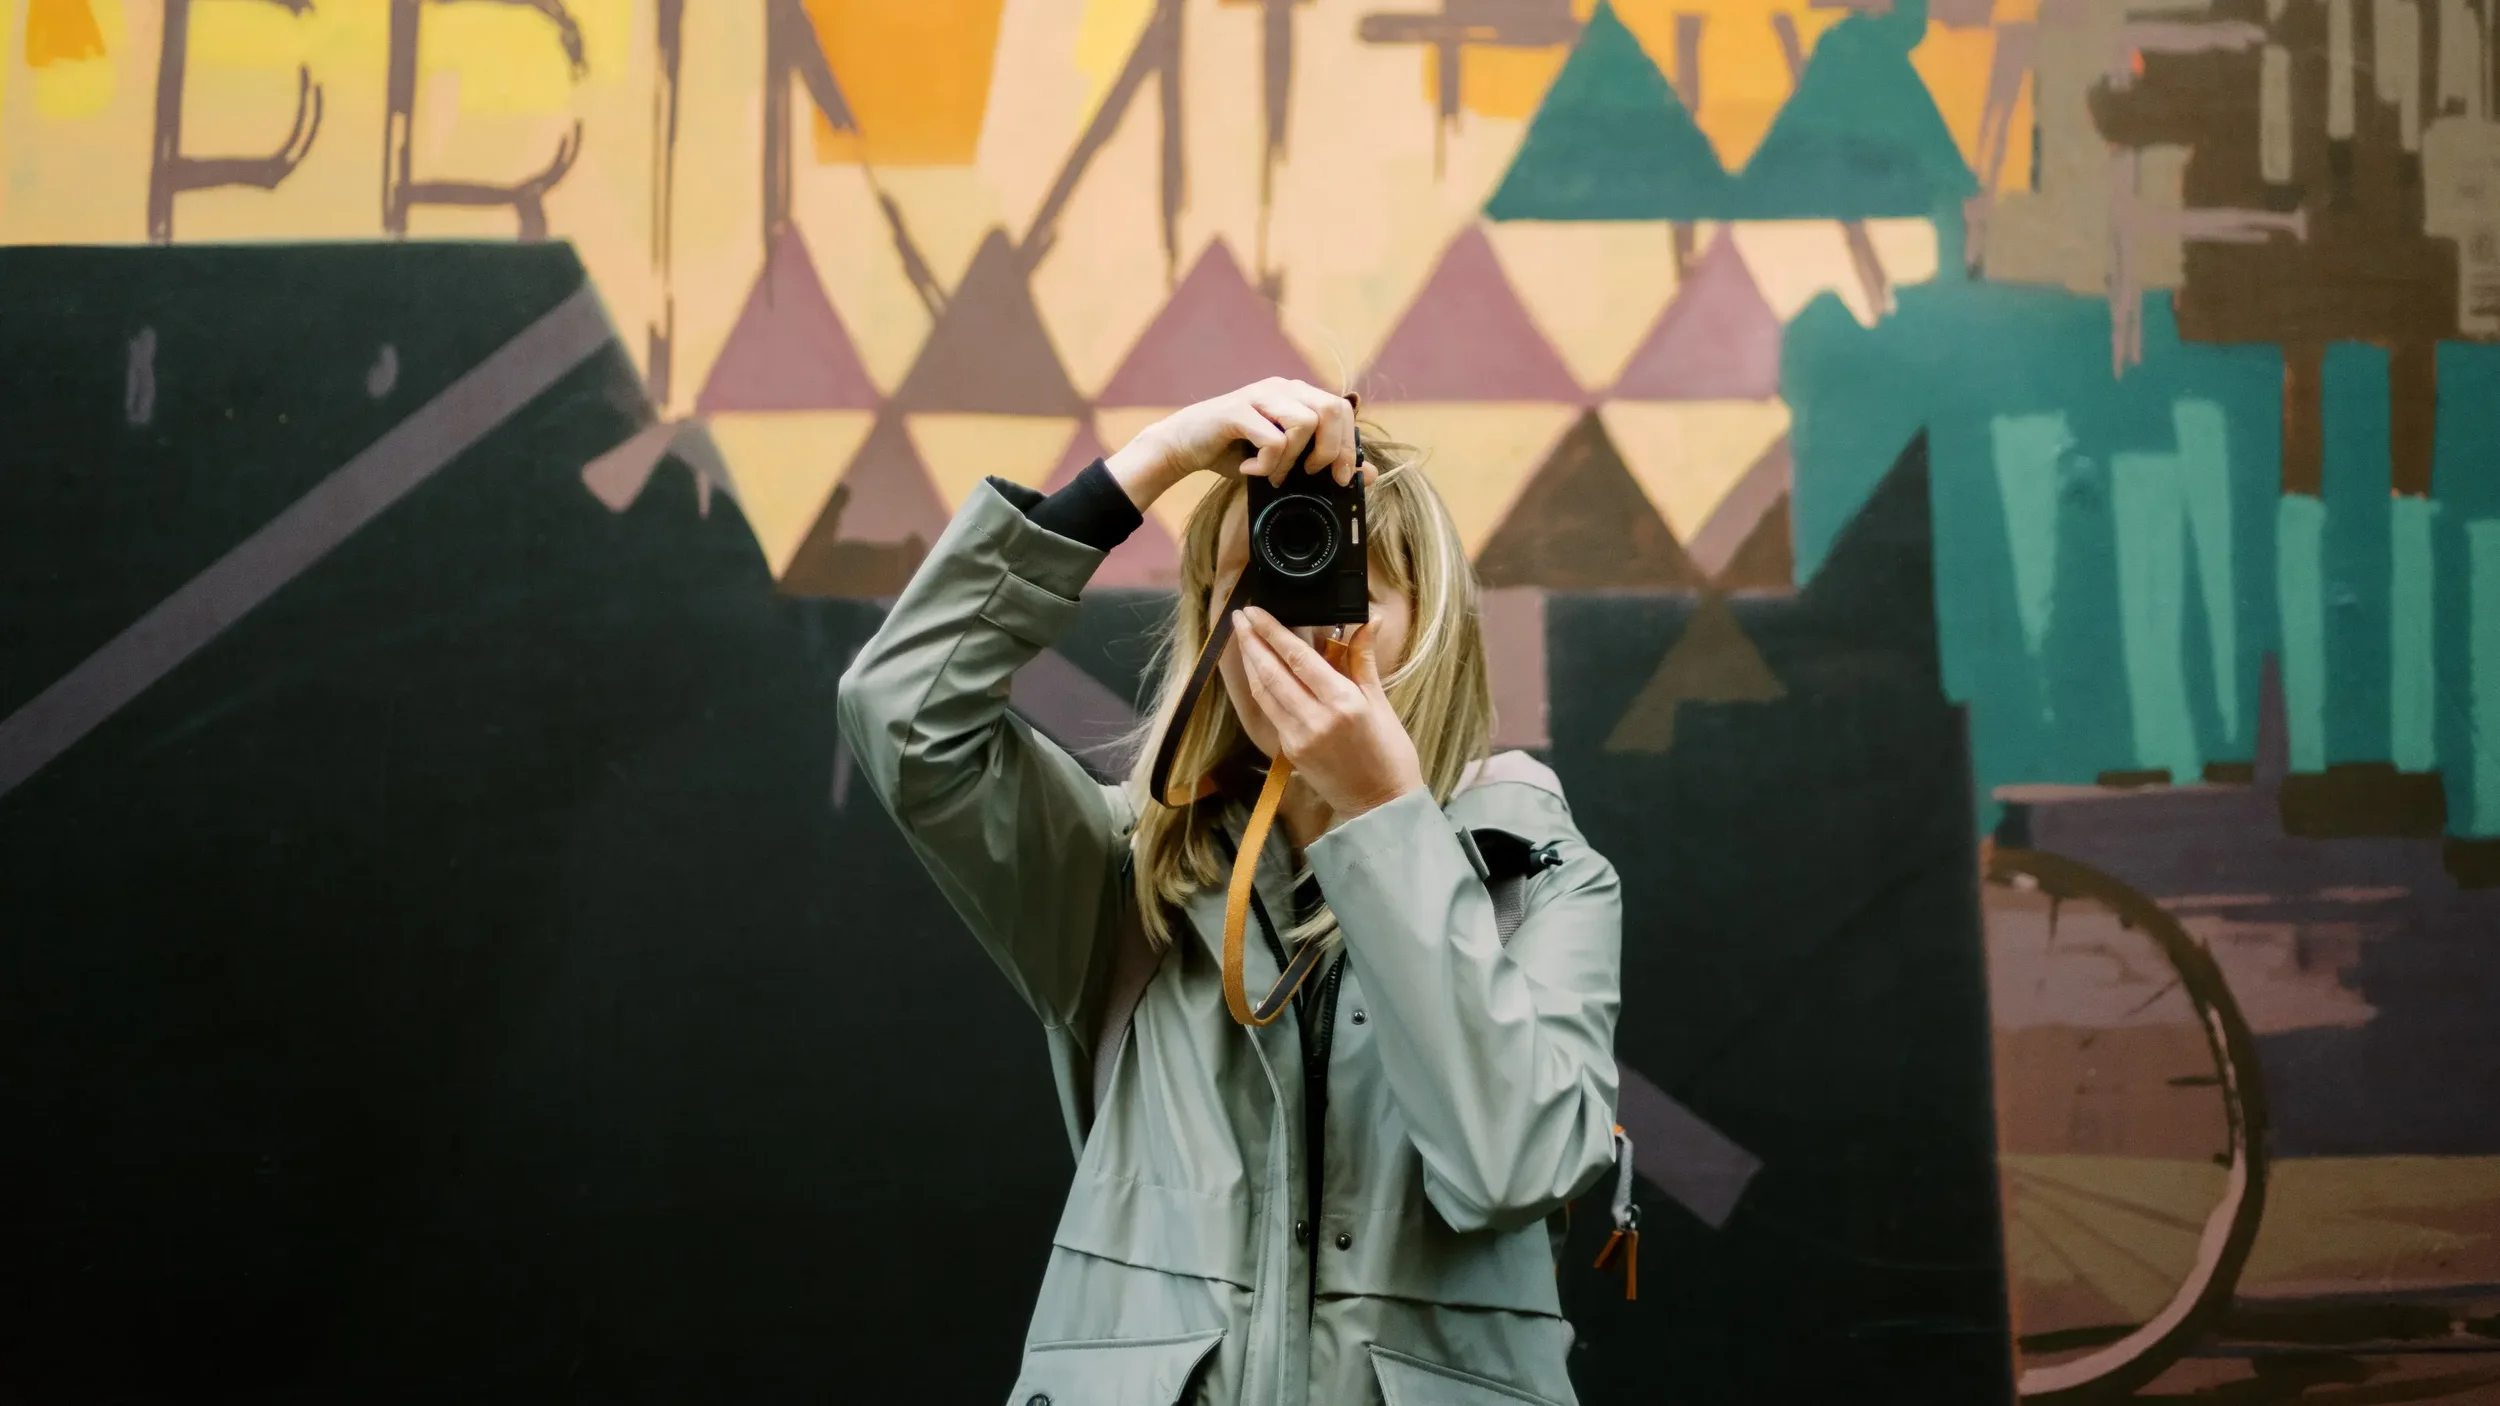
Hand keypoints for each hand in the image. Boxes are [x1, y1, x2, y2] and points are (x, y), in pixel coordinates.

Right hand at [1103, 379, 1364, 510]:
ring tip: (1273, 473)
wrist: (1183, 446)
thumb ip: (1322, 464)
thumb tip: (1368, 474)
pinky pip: (1272, 439)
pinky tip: (1249, 469)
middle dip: (1331, 450)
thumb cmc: (1236, 453)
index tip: (1341, 477)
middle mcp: (1283, 388)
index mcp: (1298, 395)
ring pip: (1305, 423)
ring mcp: (1260, 395)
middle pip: (1332, 409)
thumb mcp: (1285, 462)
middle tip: (1312, 475)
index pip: (1343, 409)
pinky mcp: (1238, 410)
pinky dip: (1266, 465)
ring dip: (1293, 459)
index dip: (1349, 445)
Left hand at [1233, 608, 1423, 824]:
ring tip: (1243, 637)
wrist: (1382, 804)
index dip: (1273, 632)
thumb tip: (1368, 622)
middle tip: (1240, 616)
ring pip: (1265, 692)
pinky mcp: (1290, 752)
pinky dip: (1261, 688)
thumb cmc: (1390, 753)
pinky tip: (1257, 671)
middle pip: (1272, 672)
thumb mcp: (1380, 702)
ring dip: (1250, 663)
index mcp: (1342, 703)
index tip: (1255, 611)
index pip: (1298, 658)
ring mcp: (1298, 737)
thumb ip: (1363, 660)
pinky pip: (1271, 712)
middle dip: (1252, 642)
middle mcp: (1315, 719)